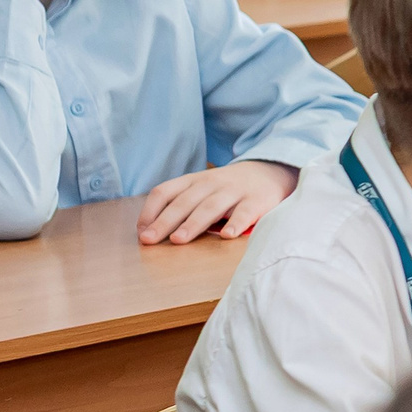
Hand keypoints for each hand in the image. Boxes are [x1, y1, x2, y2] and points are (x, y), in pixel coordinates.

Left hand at [137, 160, 297, 244]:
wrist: (270, 171)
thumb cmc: (227, 188)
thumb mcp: (202, 187)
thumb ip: (181, 203)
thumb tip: (150, 230)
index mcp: (193, 181)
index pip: (165, 192)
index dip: (150, 211)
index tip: (141, 231)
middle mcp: (211, 183)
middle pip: (184, 202)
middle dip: (165, 221)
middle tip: (150, 240)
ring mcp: (235, 191)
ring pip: (210, 207)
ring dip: (193, 224)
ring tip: (179, 240)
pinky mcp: (257, 201)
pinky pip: (245, 213)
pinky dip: (235, 224)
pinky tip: (225, 236)